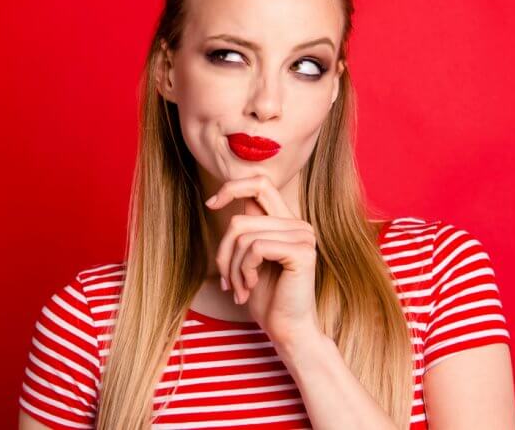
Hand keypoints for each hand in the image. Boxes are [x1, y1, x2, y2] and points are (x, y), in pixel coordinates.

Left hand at [205, 172, 320, 346]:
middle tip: (225, 278)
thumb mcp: (249, 258)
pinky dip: (244, 270)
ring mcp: (303, 236)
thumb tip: (221, 197)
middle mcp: (298, 224)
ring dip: (233, 268)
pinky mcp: (302, 252)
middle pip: (241, 217)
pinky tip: (249, 287)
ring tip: (239, 289)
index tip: (210, 204)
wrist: (287, 330)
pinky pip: (256, 248)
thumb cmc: (266, 298)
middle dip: (223, 249)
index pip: (260, 183)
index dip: (232, 188)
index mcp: (287, 221)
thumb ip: (246, 229)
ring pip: (244, 236)